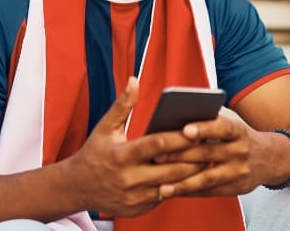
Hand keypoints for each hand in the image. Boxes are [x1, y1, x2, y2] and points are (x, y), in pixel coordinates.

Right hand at [68, 78, 202, 216]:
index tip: (197, 129)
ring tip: (208, 160)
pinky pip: (164, 197)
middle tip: (212, 146)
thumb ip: (123, 105)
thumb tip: (134, 80)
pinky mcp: (138, 209)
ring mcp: (134, 197)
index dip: (179, 137)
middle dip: (193, 158)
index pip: (157, 145)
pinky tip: (191, 177)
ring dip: (191, 174)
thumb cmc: (95, 152)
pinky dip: (177, 187)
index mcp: (121, 156)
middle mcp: (128, 179)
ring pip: (172, 186)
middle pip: (171, 169)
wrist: (77, 187)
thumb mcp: (105, 127)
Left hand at [153, 115, 289, 197]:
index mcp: (238, 130)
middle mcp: (240, 151)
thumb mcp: (232, 120)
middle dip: (181, 156)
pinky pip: (209, 192)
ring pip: (207, 178)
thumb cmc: (239, 135)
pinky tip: (171, 192)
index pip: (222, 127)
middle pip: (208, 154)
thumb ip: (210, 116)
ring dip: (183, 183)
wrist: (270, 158)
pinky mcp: (235, 189)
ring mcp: (238, 172)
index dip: (205, 128)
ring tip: (162, 186)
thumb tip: (177, 113)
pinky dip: (189, 193)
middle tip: (157, 157)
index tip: (186, 130)